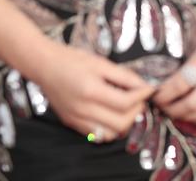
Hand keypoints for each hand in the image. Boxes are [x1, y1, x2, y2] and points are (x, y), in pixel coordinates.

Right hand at [36, 43, 153, 141]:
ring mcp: (76, 119)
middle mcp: (83, 109)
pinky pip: (97, 134)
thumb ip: (123, 76)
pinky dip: (110, 127)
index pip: (125, 103)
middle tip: (140, 98)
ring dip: (124, 123)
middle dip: (136, 111)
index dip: (142, 96)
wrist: (45, 66)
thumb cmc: (74, 60)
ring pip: (110, 134)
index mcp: (91, 90)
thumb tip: (144, 85)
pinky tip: (112, 113)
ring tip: (127, 107)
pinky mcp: (72, 123)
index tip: (149, 88)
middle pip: (120, 122)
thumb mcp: (101, 63)